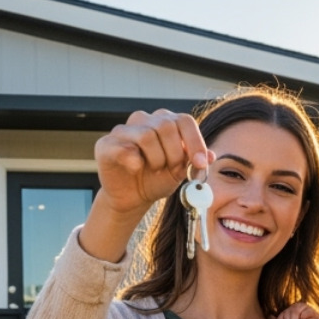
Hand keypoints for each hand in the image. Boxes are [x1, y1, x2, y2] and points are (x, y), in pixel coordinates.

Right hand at [92, 109, 211, 216]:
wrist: (132, 198)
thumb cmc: (156, 179)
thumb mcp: (180, 172)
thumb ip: (194, 161)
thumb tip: (212, 155)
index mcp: (165, 122)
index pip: (185, 121)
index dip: (195, 142)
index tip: (201, 163)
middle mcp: (144, 120)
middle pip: (166, 126)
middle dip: (174, 154)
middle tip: (171, 170)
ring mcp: (123, 130)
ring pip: (146, 136)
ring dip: (156, 159)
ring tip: (153, 170)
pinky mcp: (106, 144)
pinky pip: (125, 149)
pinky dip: (135, 163)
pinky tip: (136, 170)